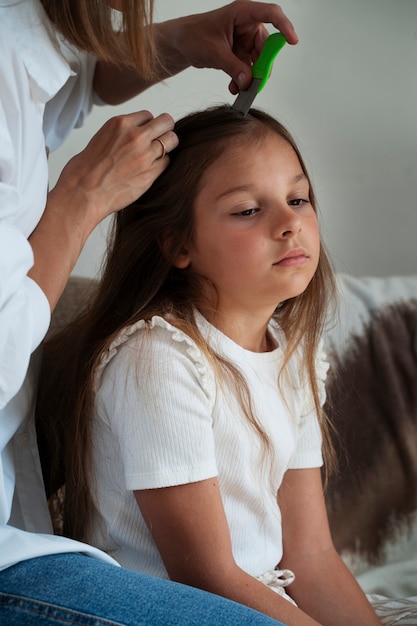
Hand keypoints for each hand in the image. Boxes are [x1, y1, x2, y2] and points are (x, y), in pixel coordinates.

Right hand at [50, 110, 177, 229]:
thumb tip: (133, 135)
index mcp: (120, 124)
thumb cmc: (85, 170)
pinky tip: (150, 170)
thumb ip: (121, 134)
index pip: (148, 115)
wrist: (82, 193)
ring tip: (156, 156)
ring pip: (172, 141)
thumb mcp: (101, 138)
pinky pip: (167, 162)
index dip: (148, 125)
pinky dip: (162, 164)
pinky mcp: (150, 173)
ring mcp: (145, 155)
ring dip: (167, 147)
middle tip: (160, 140)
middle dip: (165, 130)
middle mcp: (135, 136)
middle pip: (166, 122)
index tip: (145, 134)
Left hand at [158, 1, 297, 93]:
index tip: (292, 41)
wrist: (179, 44)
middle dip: (262, 66)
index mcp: (242, 13)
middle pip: (266, 45)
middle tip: (256, 83)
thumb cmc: (193, 36)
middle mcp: (247, 24)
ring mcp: (244, 40)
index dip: (284, 26)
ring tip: (239, 89)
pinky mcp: (239, 53)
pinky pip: (248, 68)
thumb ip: (233, 67)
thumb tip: (248, 82)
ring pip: (258, 60)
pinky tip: (235, 88)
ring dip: (251, 77)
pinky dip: (243, 79)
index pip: (271, 14)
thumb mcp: (214, 52)